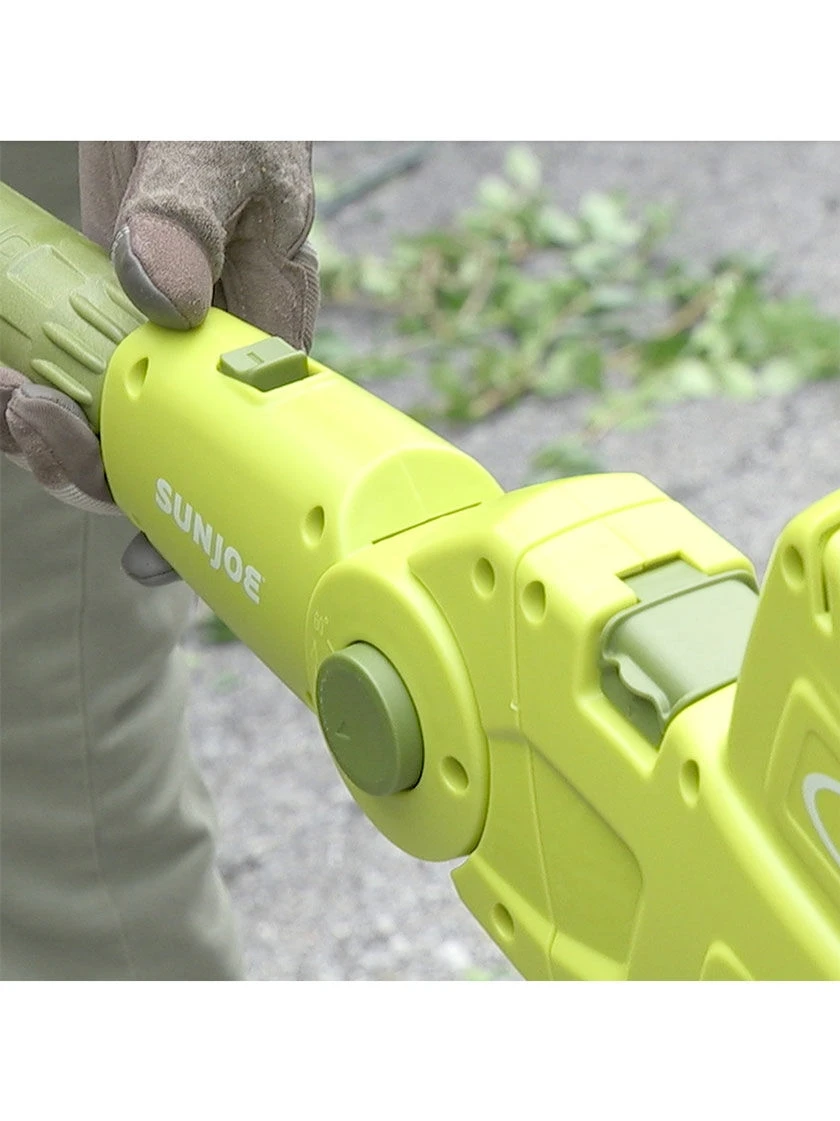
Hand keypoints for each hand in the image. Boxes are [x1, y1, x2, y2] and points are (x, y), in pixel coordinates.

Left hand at [1, 142, 319, 582]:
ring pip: (117, 430)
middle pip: (172, 453)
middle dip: (98, 469)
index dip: (202, 502)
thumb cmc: (221, 100)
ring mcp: (162, 339)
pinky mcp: (113, 319)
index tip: (150, 543)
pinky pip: (78, 381)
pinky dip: (35, 397)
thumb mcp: (215, 145)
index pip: (247, 439)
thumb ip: (191, 216)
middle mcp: (220, 346)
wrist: (176, 69)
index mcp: (270, 317)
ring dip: (53, 437)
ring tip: (6, 397)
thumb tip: (164, 297)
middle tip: (35, 421)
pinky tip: (7, 384)